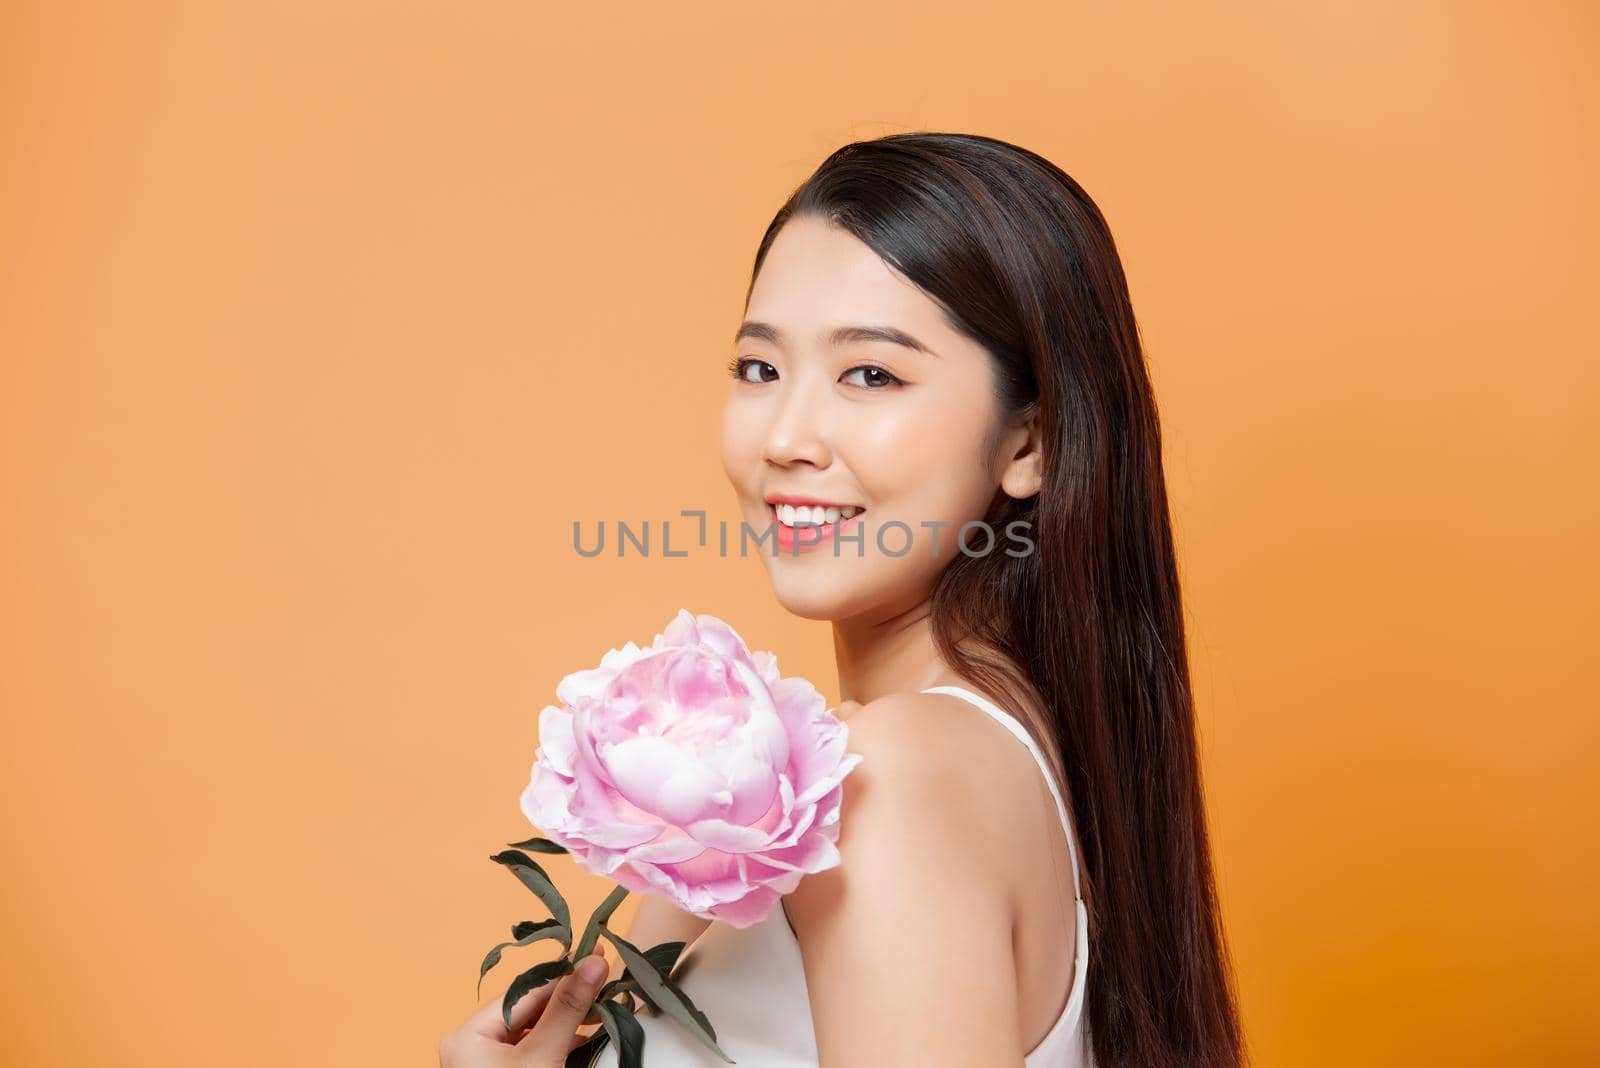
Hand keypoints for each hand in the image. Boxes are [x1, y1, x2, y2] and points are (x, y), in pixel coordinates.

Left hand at [439, 950, 612, 1066]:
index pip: (523, 993)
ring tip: (601, 1015)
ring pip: (532, 1034)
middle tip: (605, 988)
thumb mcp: (544, 1057)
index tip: (598, 960)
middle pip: (527, 1011)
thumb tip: (593, 962)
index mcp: (467, 1035)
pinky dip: (558, 1048)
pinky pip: (532, 1055)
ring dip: (567, 1026)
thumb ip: (568, 1009)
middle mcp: (469, 1048)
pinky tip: (585, 1044)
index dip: (563, 977)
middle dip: (567, 1003)